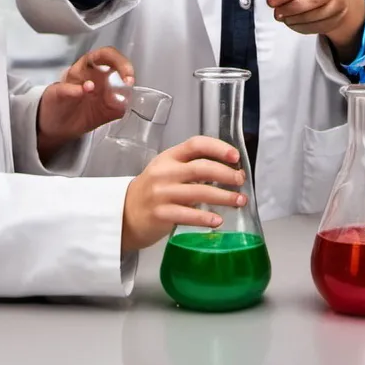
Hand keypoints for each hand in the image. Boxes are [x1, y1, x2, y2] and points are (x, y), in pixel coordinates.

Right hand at [36, 47, 134, 160]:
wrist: (58, 127)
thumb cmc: (82, 114)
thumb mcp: (105, 112)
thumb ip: (117, 106)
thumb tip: (126, 101)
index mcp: (100, 75)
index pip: (115, 60)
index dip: (125, 66)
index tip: (130, 79)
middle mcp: (87, 72)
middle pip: (103, 55)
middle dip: (118, 62)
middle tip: (126, 77)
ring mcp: (72, 80)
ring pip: (84, 65)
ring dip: (95, 72)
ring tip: (103, 83)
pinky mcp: (57, 92)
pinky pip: (65, 87)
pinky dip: (74, 89)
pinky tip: (82, 90)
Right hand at [121, 136, 247, 251]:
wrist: (124, 213)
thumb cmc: (153, 190)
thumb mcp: (167, 171)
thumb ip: (191, 167)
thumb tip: (228, 170)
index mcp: (169, 157)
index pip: (196, 144)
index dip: (218, 148)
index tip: (235, 156)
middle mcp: (165, 172)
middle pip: (201, 168)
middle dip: (226, 174)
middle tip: (240, 180)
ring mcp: (161, 193)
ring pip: (199, 192)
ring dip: (224, 197)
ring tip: (239, 201)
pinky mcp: (160, 214)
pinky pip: (188, 215)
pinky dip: (205, 218)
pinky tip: (218, 220)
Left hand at [267, 0, 364, 52]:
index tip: (272, 0)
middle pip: (311, 1)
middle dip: (289, 8)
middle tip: (276, 11)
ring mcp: (339, 3)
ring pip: (314, 16)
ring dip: (293, 19)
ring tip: (282, 17)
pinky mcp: (337, 18)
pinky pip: (316, 26)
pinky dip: (300, 27)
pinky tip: (292, 22)